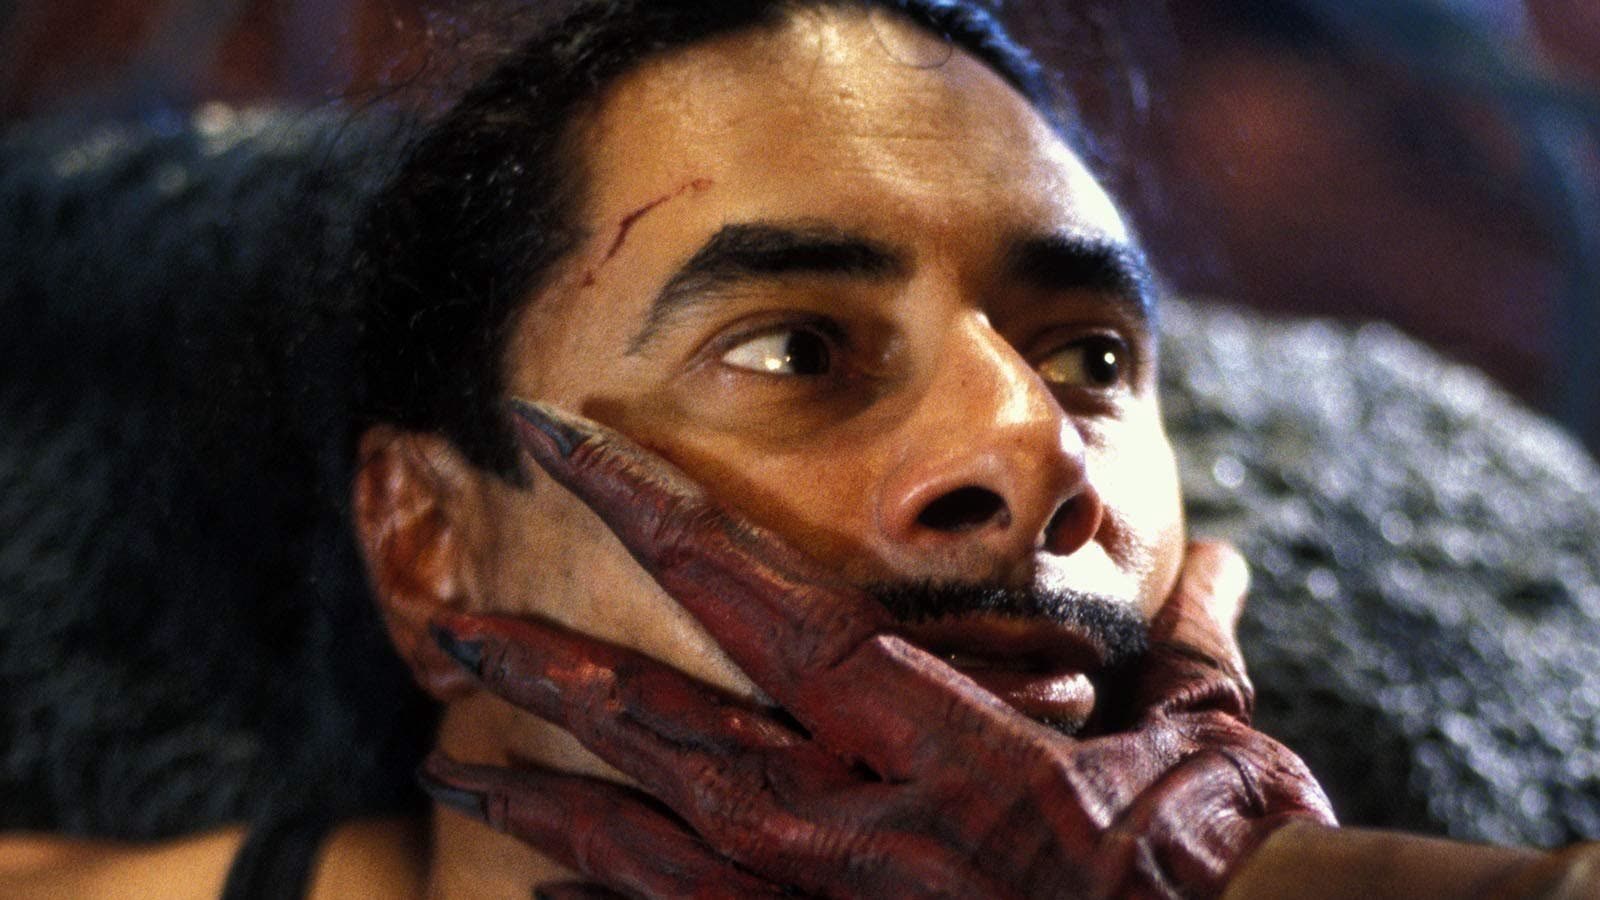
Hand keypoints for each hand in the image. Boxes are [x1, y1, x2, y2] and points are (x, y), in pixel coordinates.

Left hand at [420, 400, 1334, 898]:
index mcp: (938, 740)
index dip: (649, 510)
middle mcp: (861, 830)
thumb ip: (1186, 647)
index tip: (557, 440)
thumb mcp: (1211, 740)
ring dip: (540, 803)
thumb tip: (1213, 564)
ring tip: (446, 765)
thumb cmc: (1230, 863)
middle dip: (549, 674)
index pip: (761, 598)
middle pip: (668, 733)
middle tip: (452, 623)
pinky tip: (545, 892)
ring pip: (652, 851)